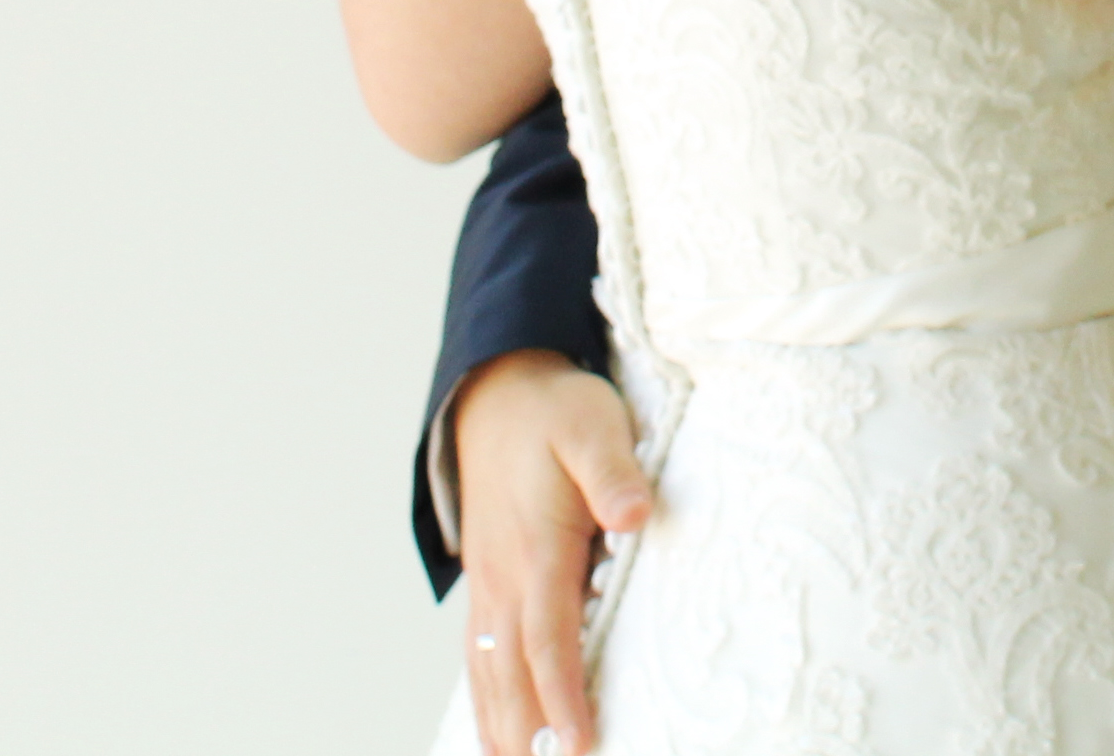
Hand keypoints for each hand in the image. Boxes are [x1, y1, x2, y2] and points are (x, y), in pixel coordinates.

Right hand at [455, 350, 652, 755]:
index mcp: (536, 549)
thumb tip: (634, 514)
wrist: (495, 393)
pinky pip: (479, 652)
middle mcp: (505, 577)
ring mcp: (489, 582)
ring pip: (489, 670)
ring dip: (501, 725)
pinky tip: (495, 729)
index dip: (561, 697)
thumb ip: (613, 473)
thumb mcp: (593, 425)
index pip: (547, 639)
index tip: (578, 744)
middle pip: (511, 672)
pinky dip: (485, 697)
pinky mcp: (487, 581)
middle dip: (526, 732)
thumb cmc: (554, 412)